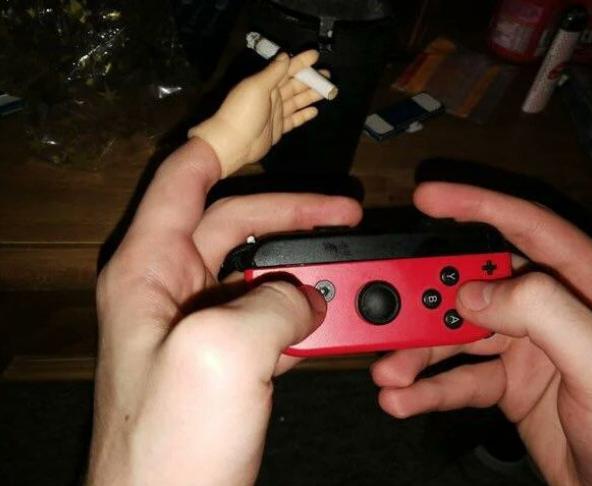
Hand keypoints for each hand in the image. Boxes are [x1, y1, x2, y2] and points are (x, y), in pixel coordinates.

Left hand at [86, 136, 360, 483]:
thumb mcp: (226, 354)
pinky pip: (271, 316)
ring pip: (263, 272)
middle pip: (237, 222)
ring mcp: (201, 326)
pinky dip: (307, 311)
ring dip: (311, 271)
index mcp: (150, 269)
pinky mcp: (225, 360)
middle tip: (349, 217)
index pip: (185, 178)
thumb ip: (275, 303)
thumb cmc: (169, 448)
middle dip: (297, 215)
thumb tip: (306, 299)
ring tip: (357, 278)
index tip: (276, 126)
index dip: (228, 144)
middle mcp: (171, 290)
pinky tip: (338, 320)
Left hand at [188, 50, 324, 175]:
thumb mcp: (257, 87)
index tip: (316, 56)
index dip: (301, 63)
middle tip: (328, 76)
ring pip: (297, 101)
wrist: (234, 143)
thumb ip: (273, 72)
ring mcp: (275, 113)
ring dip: (311, 96)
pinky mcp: (278, 128)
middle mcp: (271, 96)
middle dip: (311, 80)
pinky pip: (294, 119)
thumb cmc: (243, 112)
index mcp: (265, 84)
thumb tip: (285, 56)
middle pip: (295, 85)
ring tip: (327, 92)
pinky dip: (304, 115)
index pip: (287, 69)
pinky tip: (315, 111)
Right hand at [371, 182, 591, 485]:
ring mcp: (530, 349)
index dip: (477, 206)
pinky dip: (428, 388)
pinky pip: (460, 378)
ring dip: (419, 352)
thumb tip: (475, 292)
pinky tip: (404, 398)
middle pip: (478, 283)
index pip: (529, 228)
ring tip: (389, 372)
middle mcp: (557, 311)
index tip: (430, 197)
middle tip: (389, 306)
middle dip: (429, 296)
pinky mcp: (511, 385)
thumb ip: (546, 315)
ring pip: (460, 334)